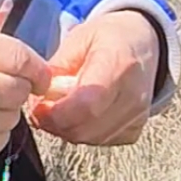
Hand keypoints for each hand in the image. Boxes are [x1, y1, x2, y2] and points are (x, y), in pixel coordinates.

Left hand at [27, 10, 159, 146]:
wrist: (143, 44)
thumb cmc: (110, 38)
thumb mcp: (78, 39)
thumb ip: (57, 69)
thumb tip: (37, 96)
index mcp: (119, 64)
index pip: (87, 104)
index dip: (57, 113)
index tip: (39, 106)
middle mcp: (133, 94)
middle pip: (85, 128)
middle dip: (56, 123)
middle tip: (43, 108)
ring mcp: (137, 115)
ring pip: (91, 139)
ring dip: (67, 129)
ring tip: (59, 109)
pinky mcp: (135, 128)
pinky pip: (101, 141)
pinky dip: (83, 133)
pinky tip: (79, 115)